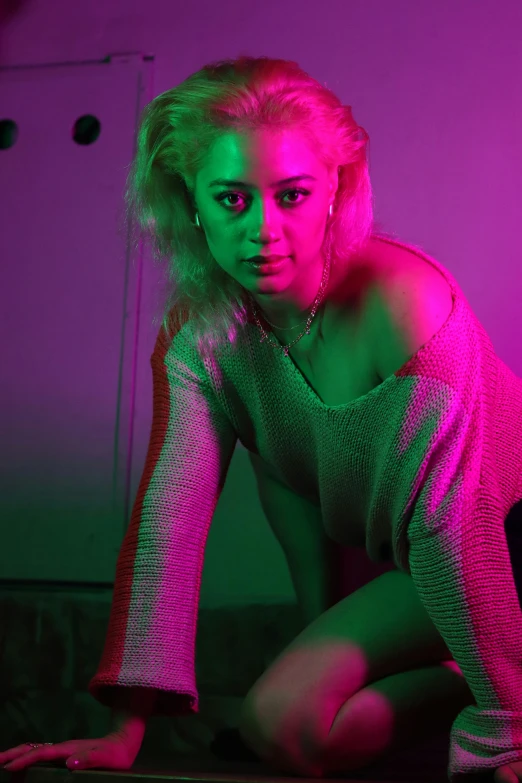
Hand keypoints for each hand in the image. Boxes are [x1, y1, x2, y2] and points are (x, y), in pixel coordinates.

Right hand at [0, 731, 139, 771]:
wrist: (124, 740)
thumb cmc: (116, 754)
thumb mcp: (107, 758)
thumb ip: (90, 759)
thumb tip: (70, 763)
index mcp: (69, 749)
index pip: (42, 753)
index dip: (25, 760)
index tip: (9, 767)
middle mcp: (64, 747)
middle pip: (34, 747)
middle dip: (14, 753)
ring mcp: (64, 749)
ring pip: (36, 749)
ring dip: (18, 754)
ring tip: (2, 760)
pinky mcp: (66, 752)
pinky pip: (42, 753)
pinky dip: (27, 756)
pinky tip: (22, 761)